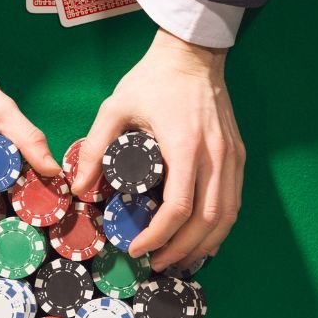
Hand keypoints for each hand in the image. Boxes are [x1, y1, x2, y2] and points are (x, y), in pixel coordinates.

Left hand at [72, 29, 244, 270]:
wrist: (193, 53)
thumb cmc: (153, 80)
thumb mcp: (115, 107)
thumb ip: (94, 146)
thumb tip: (78, 186)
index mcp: (185, 146)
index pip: (178, 207)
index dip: (158, 235)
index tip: (137, 248)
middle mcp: (215, 156)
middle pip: (207, 220)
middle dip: (181, 249)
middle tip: (156, 264)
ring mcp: (231, 157)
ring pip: (226, 216)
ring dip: (204, 244)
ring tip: (179, 259)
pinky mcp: (238, 155)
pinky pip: (234, 201)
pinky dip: (219, 226)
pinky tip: (203, 239)